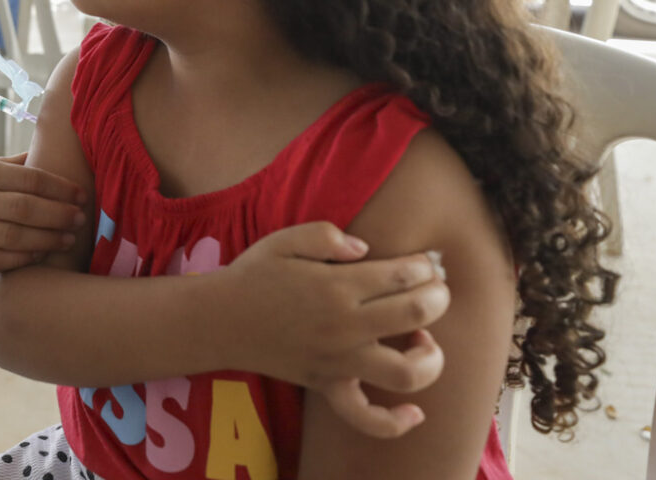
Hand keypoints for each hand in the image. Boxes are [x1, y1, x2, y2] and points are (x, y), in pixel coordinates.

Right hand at [0, 154, 84, 270]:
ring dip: (46, 239)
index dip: (59, 187)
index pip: (27, 179)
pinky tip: (37, 256)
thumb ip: (3, 165)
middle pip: (26, 209)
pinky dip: (19, 260)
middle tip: (82, 217)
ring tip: (68, 238)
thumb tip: (40, 158)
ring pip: (13, 237)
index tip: (80, 193)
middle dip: (60, 214)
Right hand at [225, 222, 449, 437]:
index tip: (423, 264)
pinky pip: (367, 417)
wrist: (218, 320)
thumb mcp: (284, 239)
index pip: (402, 275)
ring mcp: (338, 361)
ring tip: (424, 340)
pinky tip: (414, 412)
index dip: (423, 267)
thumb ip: (327, 235)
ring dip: (432, 356)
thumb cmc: (253, 275)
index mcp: (336, 285)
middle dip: (438, 297)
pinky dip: (396, 421)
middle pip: (416, 314)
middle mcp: (344, 325)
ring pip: (407, 372)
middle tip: (434, 290)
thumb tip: (366, 248)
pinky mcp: (328, 386)